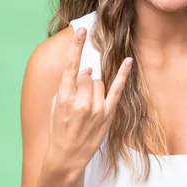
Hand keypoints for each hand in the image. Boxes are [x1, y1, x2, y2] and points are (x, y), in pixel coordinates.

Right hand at [46, 27, 132, 169]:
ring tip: (86, 106)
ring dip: (94, 88)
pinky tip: (128, 61)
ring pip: (99, 82)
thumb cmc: (60, 128)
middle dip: (84, 82)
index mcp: (64, 98)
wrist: (67, 155)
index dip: (75, 48)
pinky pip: (117, 89)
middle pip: (88, 76)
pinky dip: (123, 74)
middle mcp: (81, 102)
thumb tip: (88, 69)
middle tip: (78, 99)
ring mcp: (96, 108)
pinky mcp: (108, 114)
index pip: (71, 67)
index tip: (80, 31)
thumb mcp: (57, 105)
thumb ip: (70, 85)